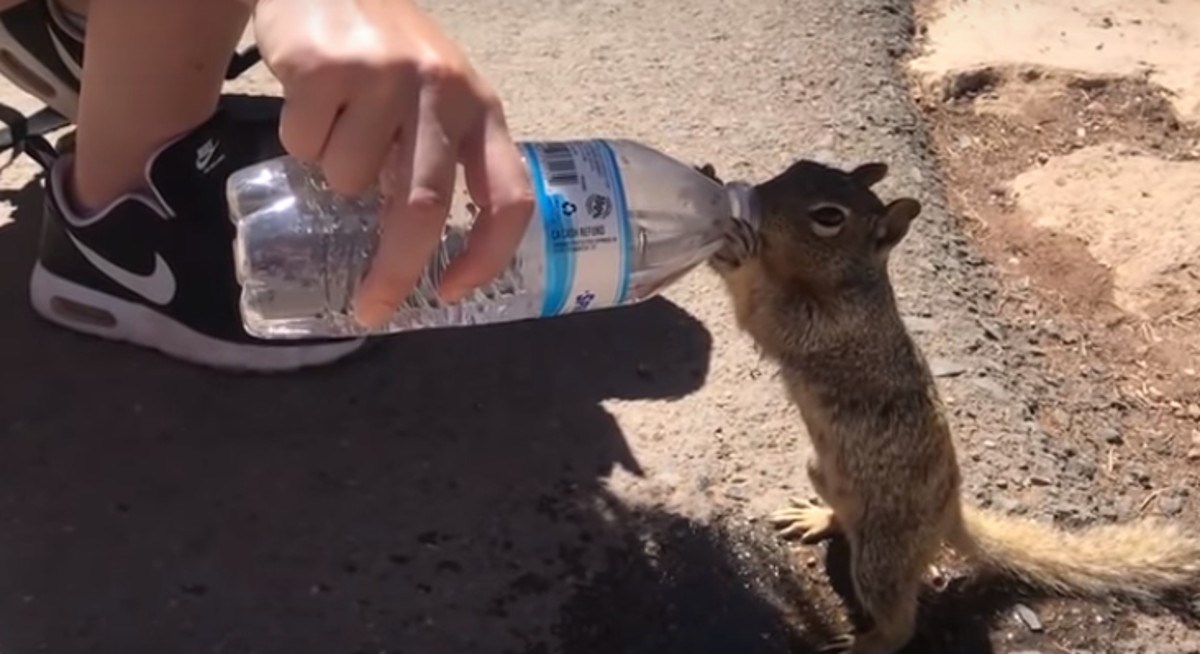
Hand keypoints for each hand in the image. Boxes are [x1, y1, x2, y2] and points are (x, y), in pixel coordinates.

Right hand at [249, 0, 533, 326]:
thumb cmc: (387, 50)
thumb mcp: (434, 97)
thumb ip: (436, 158)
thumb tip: (414, 250)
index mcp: (480, 108)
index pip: (509, 196)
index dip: (488, 254)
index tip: (452, 291)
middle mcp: (442, 92)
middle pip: (424, 207)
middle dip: (394, 269)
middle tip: (371, 306)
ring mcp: (385, 77)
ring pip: (350, 179)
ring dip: (333, 175)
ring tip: (337, 126)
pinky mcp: (327, 66)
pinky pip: (303, 145)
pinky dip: (298, 141)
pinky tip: (310, 102)